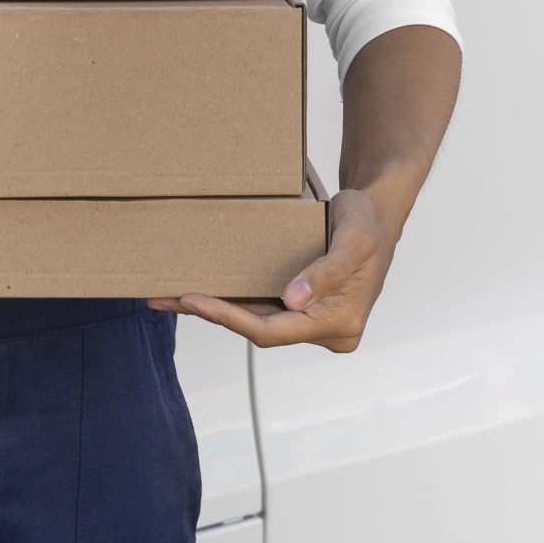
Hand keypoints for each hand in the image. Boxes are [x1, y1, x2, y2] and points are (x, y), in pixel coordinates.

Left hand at [149, 186, 394, 351]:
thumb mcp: (354, 242)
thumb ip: (326, 273)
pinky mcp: (302, 307)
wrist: (379, 213)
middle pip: (258, 330)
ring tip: (168, 296)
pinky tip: (199, 291)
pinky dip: (231, 301)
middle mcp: (326, 330)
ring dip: (215, 310)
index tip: (192, 300)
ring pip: (256, 321)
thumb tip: (292, 301)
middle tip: (165, 297)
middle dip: (212, 314)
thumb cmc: (368, 223)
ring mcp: (312, 320)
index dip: (229, 318)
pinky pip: (262, 308)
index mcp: (339, 324)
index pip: (271, 331)